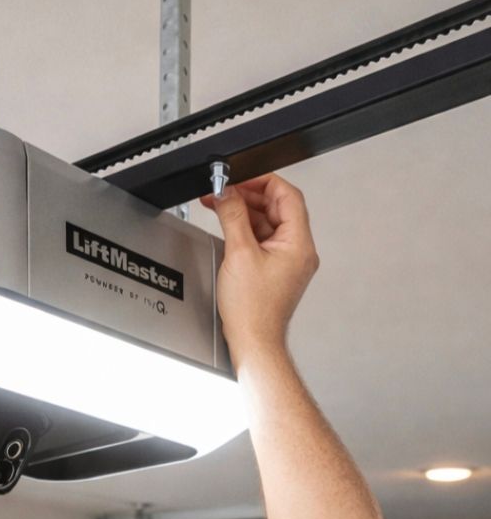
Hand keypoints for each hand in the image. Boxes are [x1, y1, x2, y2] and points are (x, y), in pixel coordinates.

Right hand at [199, 173, 319, 370]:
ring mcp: (288, 261)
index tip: (241, 178)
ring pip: (268, 224)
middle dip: (249, 197)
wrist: (253, 340)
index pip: (287, 196)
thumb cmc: (253, 310)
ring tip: (221, 209)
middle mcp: (298, 251)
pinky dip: (246, 231)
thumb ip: (233, 217)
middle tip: (224, 193)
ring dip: (244, 214)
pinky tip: (229, 229)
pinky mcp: (275, 271)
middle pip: (277, 208)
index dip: (263, 182)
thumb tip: (227, 194)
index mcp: (298, 244)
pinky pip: (263, 241)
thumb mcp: (239, 254)